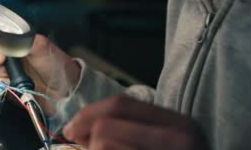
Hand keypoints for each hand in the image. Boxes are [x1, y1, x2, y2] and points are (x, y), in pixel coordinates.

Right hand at [0, 34, 80, 113]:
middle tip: (3, 68)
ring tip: (10, 79)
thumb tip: (5, 39)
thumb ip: (23, 39)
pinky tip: (10, 86)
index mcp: (15, 44)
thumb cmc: (57, 64)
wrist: (65, 90)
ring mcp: (7, 74)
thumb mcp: (41, 45)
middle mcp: (8, 58)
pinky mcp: (7, 88)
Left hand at [63, 95, 207, 149]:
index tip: (70, 129)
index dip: (87, 114)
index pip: (120, 105)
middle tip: (82, 147)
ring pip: (104, 146)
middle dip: (88, 140)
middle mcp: (179, 140)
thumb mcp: (164, 141)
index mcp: (179, 124)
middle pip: (106, 127)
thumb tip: (79, 129)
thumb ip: (131, 129)